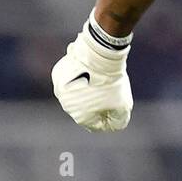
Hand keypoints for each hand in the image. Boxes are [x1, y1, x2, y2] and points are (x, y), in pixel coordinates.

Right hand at [52, 13, 132, 131]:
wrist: (99, 56)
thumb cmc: (111, 83)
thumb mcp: (123, 106)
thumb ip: (118, 121)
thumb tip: (112, 124)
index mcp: (81, 117)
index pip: (97, 124)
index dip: (109, 115)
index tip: (116, 103)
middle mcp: (67, 106)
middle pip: (85, 108)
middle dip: (97, 102)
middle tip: (108, 89)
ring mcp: (60, 89)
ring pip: (76, 93)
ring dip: (86, 89)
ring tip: (97, 79)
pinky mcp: (58, 75)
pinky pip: (69, 79)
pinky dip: (77, 76)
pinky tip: (87, 70)